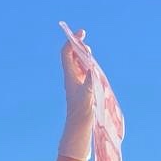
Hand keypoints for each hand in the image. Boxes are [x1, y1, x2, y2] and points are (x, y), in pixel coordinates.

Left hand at [59, 27, 94, 160]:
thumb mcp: (87, 95)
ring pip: (77, 64)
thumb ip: (90, 81)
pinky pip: (83, 72)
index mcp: (69, 76)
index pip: (67, 53)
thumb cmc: (81, 113)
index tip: (82, 33)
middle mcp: (71, 77)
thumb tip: (92, 68)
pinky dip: (88, 66)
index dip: (72, 41)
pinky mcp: (81, 89)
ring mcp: (76, 83)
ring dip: (83, 56)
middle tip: (87, 47)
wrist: (78, 128)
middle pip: (72, 56)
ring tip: (90, 55)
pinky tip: (93, 68)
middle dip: (79, 47)